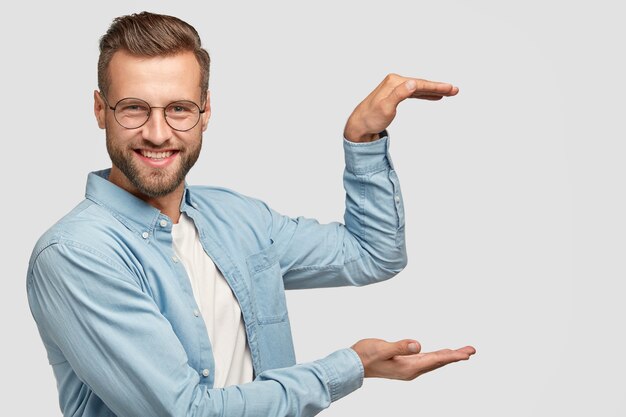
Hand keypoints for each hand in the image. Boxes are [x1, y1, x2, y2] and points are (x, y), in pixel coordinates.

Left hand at [343, 74, 458, 142]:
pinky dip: (424, 94)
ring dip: (434, 90)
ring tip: (449, 93)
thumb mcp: (386, 108)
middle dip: (439, 87)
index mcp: (394, 82)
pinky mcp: (394, 94)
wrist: (359, 125)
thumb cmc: (370, 119)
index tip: (451, 89)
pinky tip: (433, 96)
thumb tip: (413, 83)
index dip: (437, 87)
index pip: (420, 84)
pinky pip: (413, 92)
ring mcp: (394, 87)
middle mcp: (395, 81)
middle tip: (455, 90)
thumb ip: (399, 95)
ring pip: (419, 88)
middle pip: (421, 84)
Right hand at [351, 338, 474, 379]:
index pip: (435, 360)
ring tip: (462, 352)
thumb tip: (418, 345)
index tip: (467, 354)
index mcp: (408, 367)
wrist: (353, 364)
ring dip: (448, 356)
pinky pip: (425, 360)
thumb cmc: (366, 356)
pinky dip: (436, 356)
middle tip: (471, 350)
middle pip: (438, 361)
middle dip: (455, 356)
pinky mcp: (403, 363)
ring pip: (433, 361)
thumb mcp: (383, 349)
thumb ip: (400, 347)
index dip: (452, 356)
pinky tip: (440, 354)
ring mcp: (407, 367)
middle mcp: (411, 370)